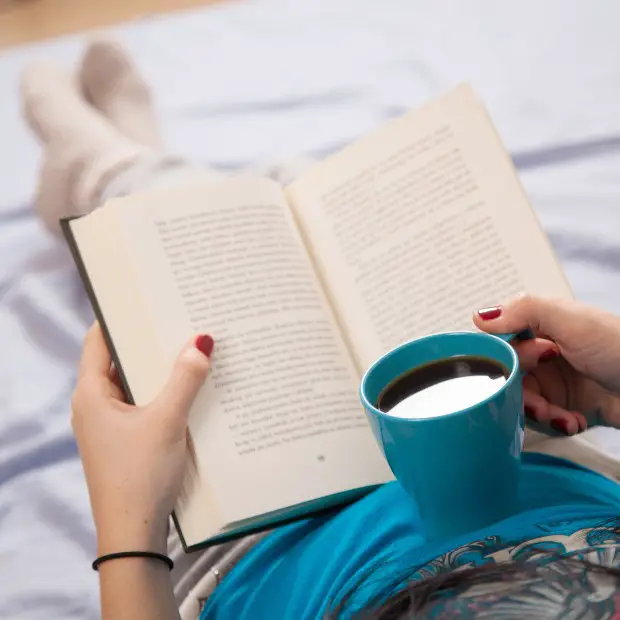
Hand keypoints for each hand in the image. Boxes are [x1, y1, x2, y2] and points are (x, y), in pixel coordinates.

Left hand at [71, 324, 212, 554]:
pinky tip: (191, 387)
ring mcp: (110, 424)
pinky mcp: (125, 440)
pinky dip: (163, 393)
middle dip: (149, 342)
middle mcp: (95, 405)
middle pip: (120, 361)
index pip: (98, 340)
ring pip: (135, 384)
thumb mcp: (166, 422)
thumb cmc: (141, 474)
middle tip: (180, 319)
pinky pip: (144, 404)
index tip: (147, 298)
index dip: (120, 317)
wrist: (133, 534)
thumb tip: (202, 340)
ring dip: (160, 370)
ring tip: (191, 347)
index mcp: (91, 394)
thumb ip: (185, 380)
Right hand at [473, 295, 619, 435]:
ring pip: (522, 401)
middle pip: (508, 376)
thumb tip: (478, 316)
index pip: (501, 343)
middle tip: (539, 401)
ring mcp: (556, 382)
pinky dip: (557, 424)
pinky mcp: (569, 407)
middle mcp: (544, 354)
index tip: (512, 369)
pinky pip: (545, 420)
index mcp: (542, 326)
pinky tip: (574, 421)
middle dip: (520, 393)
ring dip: (539, 413)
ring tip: (561, 416)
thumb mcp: (569, 319)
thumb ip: (522, 310)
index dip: (502, 359)